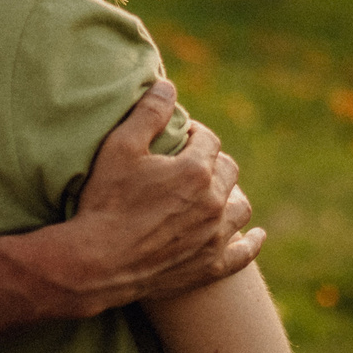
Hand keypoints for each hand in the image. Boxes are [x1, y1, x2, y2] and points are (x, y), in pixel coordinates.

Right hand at [56, 79, 262, 315]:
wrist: (96, 264)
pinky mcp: (210, 267)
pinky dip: (251, 242)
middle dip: (212, 160)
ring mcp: (215, 237)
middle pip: (228, 170)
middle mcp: (214, 203)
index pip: (208, 140)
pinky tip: (256, 236)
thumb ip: (148, 113)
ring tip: (215, 192)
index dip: (193, 134)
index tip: (179, 137)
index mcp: (196, 170)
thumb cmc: (105, 203)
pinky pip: (243, 254)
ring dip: (231, 195)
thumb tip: (168, 86)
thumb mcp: (120, 148)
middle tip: (189, 163)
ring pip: (240, 208)